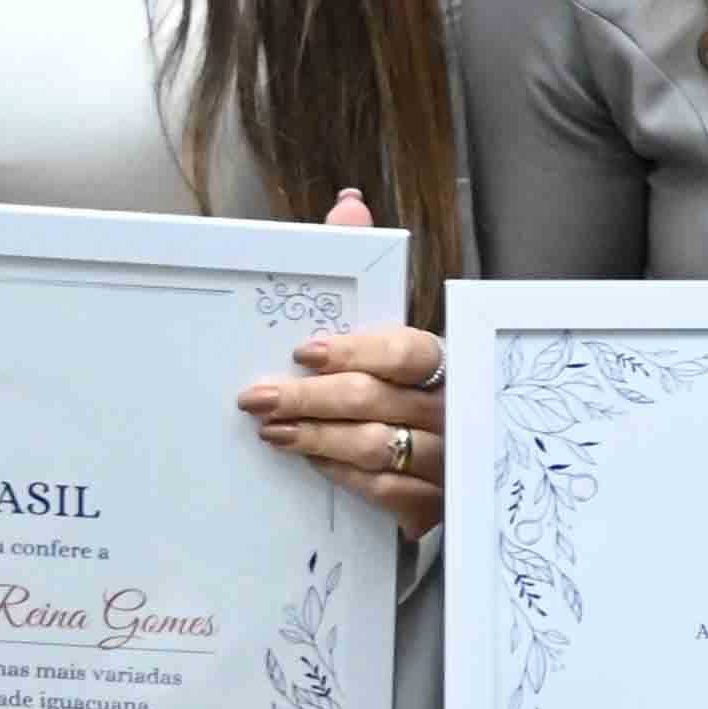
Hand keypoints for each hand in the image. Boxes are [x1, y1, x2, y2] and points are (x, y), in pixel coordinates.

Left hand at [248, 189, 445, 531]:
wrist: (440, 469)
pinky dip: (340, 474)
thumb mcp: (382, 327)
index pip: (406, 350)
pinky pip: (383, 491)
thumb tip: (348, 204)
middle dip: (310, 398)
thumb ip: (362, 263)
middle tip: (257, 397)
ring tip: (271, 430)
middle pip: (377, 400)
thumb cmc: (398, 385)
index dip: (355, 351)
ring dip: (316, 438)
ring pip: (376, 446)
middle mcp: (450, 408)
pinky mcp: (431, 504)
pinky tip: (307, 461)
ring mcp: (444, 459)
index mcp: (443, 360)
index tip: (304, 352)